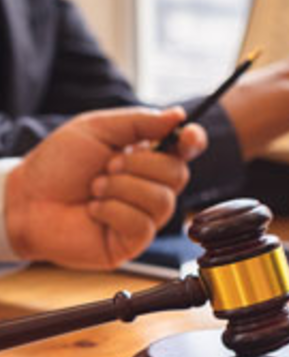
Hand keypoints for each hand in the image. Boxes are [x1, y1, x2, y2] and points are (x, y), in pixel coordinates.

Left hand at [5, 107, 206, 268]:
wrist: (26, 199)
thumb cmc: (59, 164)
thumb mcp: (98, 129)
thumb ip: (141, 122)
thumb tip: (179, 115)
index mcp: (149, 156)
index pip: (187, 149)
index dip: (194, 141)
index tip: (187, 136)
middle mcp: (152, 185)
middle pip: (178, 173)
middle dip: (140, 165)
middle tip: (108, 165)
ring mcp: (145, 215)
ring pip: (162, 200)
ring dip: (122, 188)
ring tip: (95, 188)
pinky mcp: (133, 241)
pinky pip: (143, 224)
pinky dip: (113, 211)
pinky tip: (94, 210)